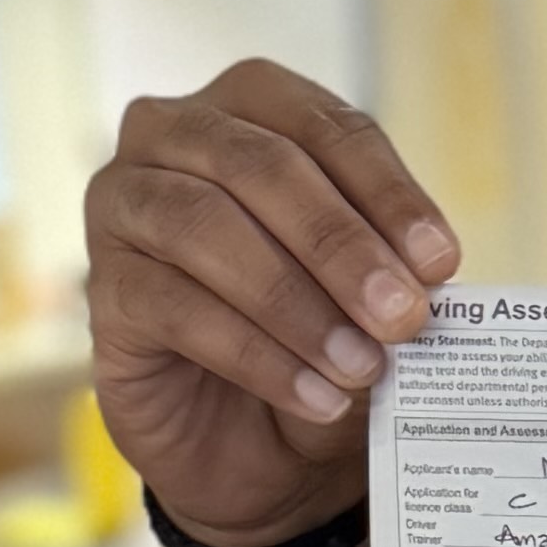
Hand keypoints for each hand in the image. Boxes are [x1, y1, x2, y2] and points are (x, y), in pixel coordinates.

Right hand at [83, 60, 457, 546]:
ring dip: (294, 301)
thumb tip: (424, 279)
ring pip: (203, 225)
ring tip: (362, 365)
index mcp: (252, 106)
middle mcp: (172, 134)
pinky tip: (314, 394)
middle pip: (259, 165)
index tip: (441, 262)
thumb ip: (390, 270)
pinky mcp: (106, 289)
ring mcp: (124, 206)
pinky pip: (171, 306)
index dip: (386, 191)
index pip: (324, 126)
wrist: (258, 440)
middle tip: (403, 316)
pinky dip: (254, 354)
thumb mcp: (368, 295)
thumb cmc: (318, 334)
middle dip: (340, 244)